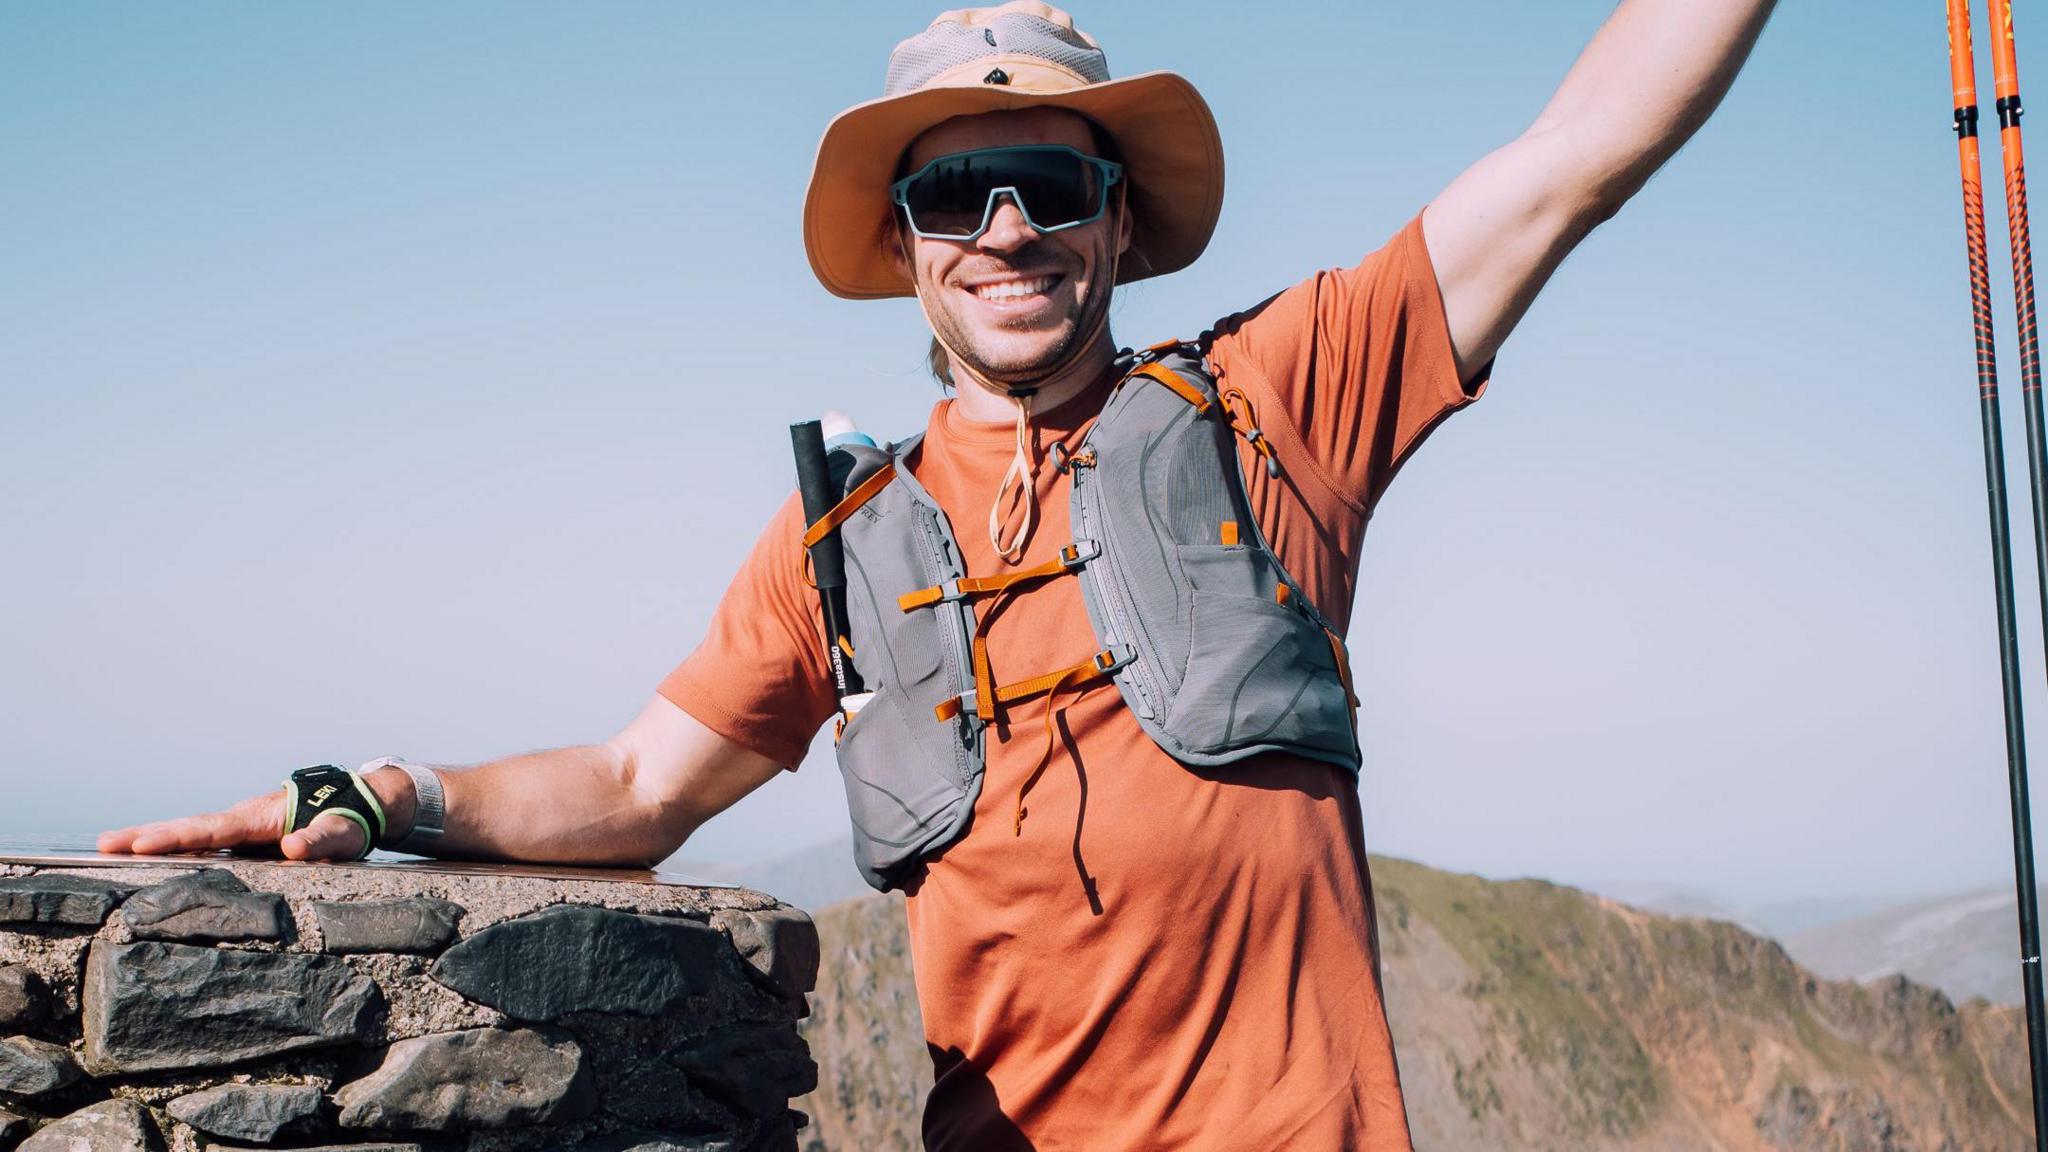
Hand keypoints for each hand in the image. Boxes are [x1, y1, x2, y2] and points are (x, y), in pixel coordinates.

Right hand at [97, 768, 416, 861]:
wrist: (356, 805)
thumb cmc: (349, 821)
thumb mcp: (341, 834)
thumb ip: (319, 841)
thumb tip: (293, 847)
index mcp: (259, 818)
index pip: (210, 830)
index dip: (176, 838)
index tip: (140, 844)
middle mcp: (243, 821)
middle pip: (188, 828)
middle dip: (146, 835)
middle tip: (102, 844)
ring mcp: (240, 830)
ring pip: (191, 835)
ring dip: (151, 840)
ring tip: (109, 849)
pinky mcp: (242, 841)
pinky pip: (202, 844)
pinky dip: (173, 849)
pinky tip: (146, 860)